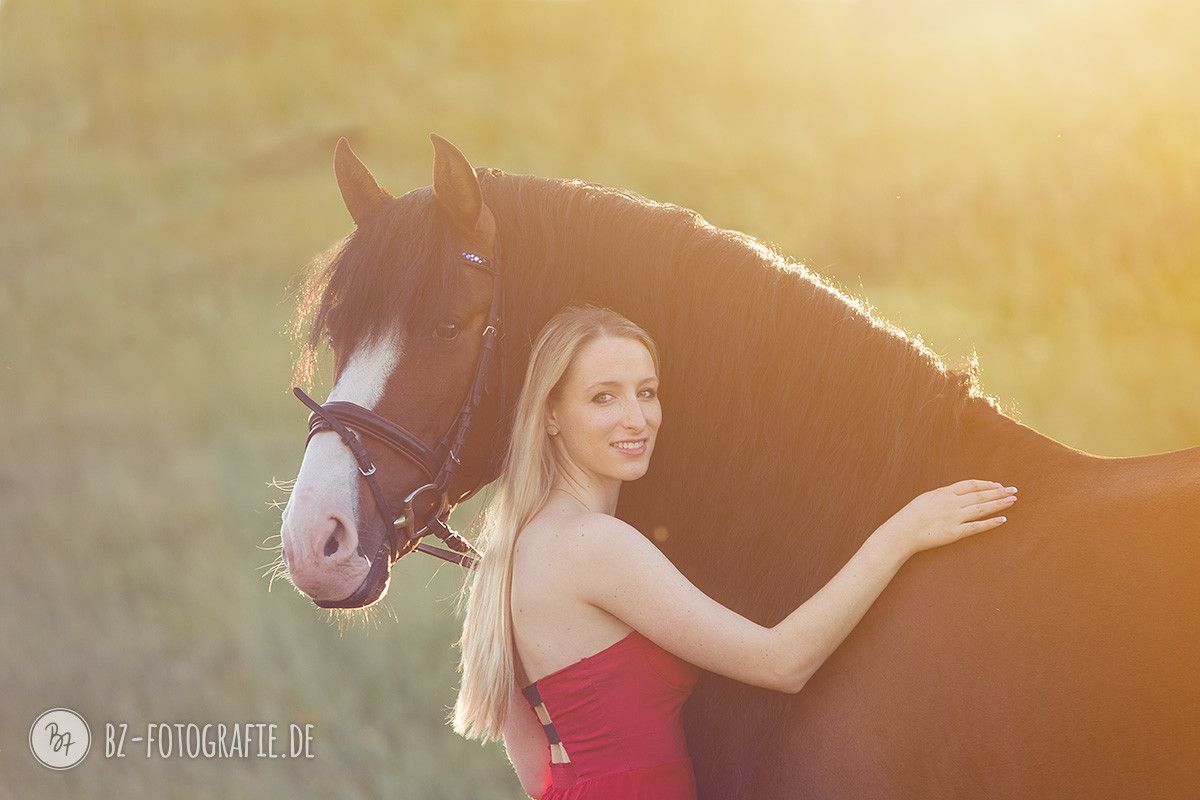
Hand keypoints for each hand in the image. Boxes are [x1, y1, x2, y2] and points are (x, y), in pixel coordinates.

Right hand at [877, 480, 1016, 557]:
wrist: (902, 532)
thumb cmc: (910, 516)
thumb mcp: (926, 498)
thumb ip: (942, 496)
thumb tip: (955, 494)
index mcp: (944, 493)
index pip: (970, 485)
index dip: (986, 484)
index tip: (998, 485)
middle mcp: (951, 503)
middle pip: (980, 495)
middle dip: (999, 492)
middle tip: (1014, 490)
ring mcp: (954, 518)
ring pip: (982, 508)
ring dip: (999, 504)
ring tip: (1012, 501)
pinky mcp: (955, 533)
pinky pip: (976, 527)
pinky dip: (990, 523)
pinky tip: (1002, 519)